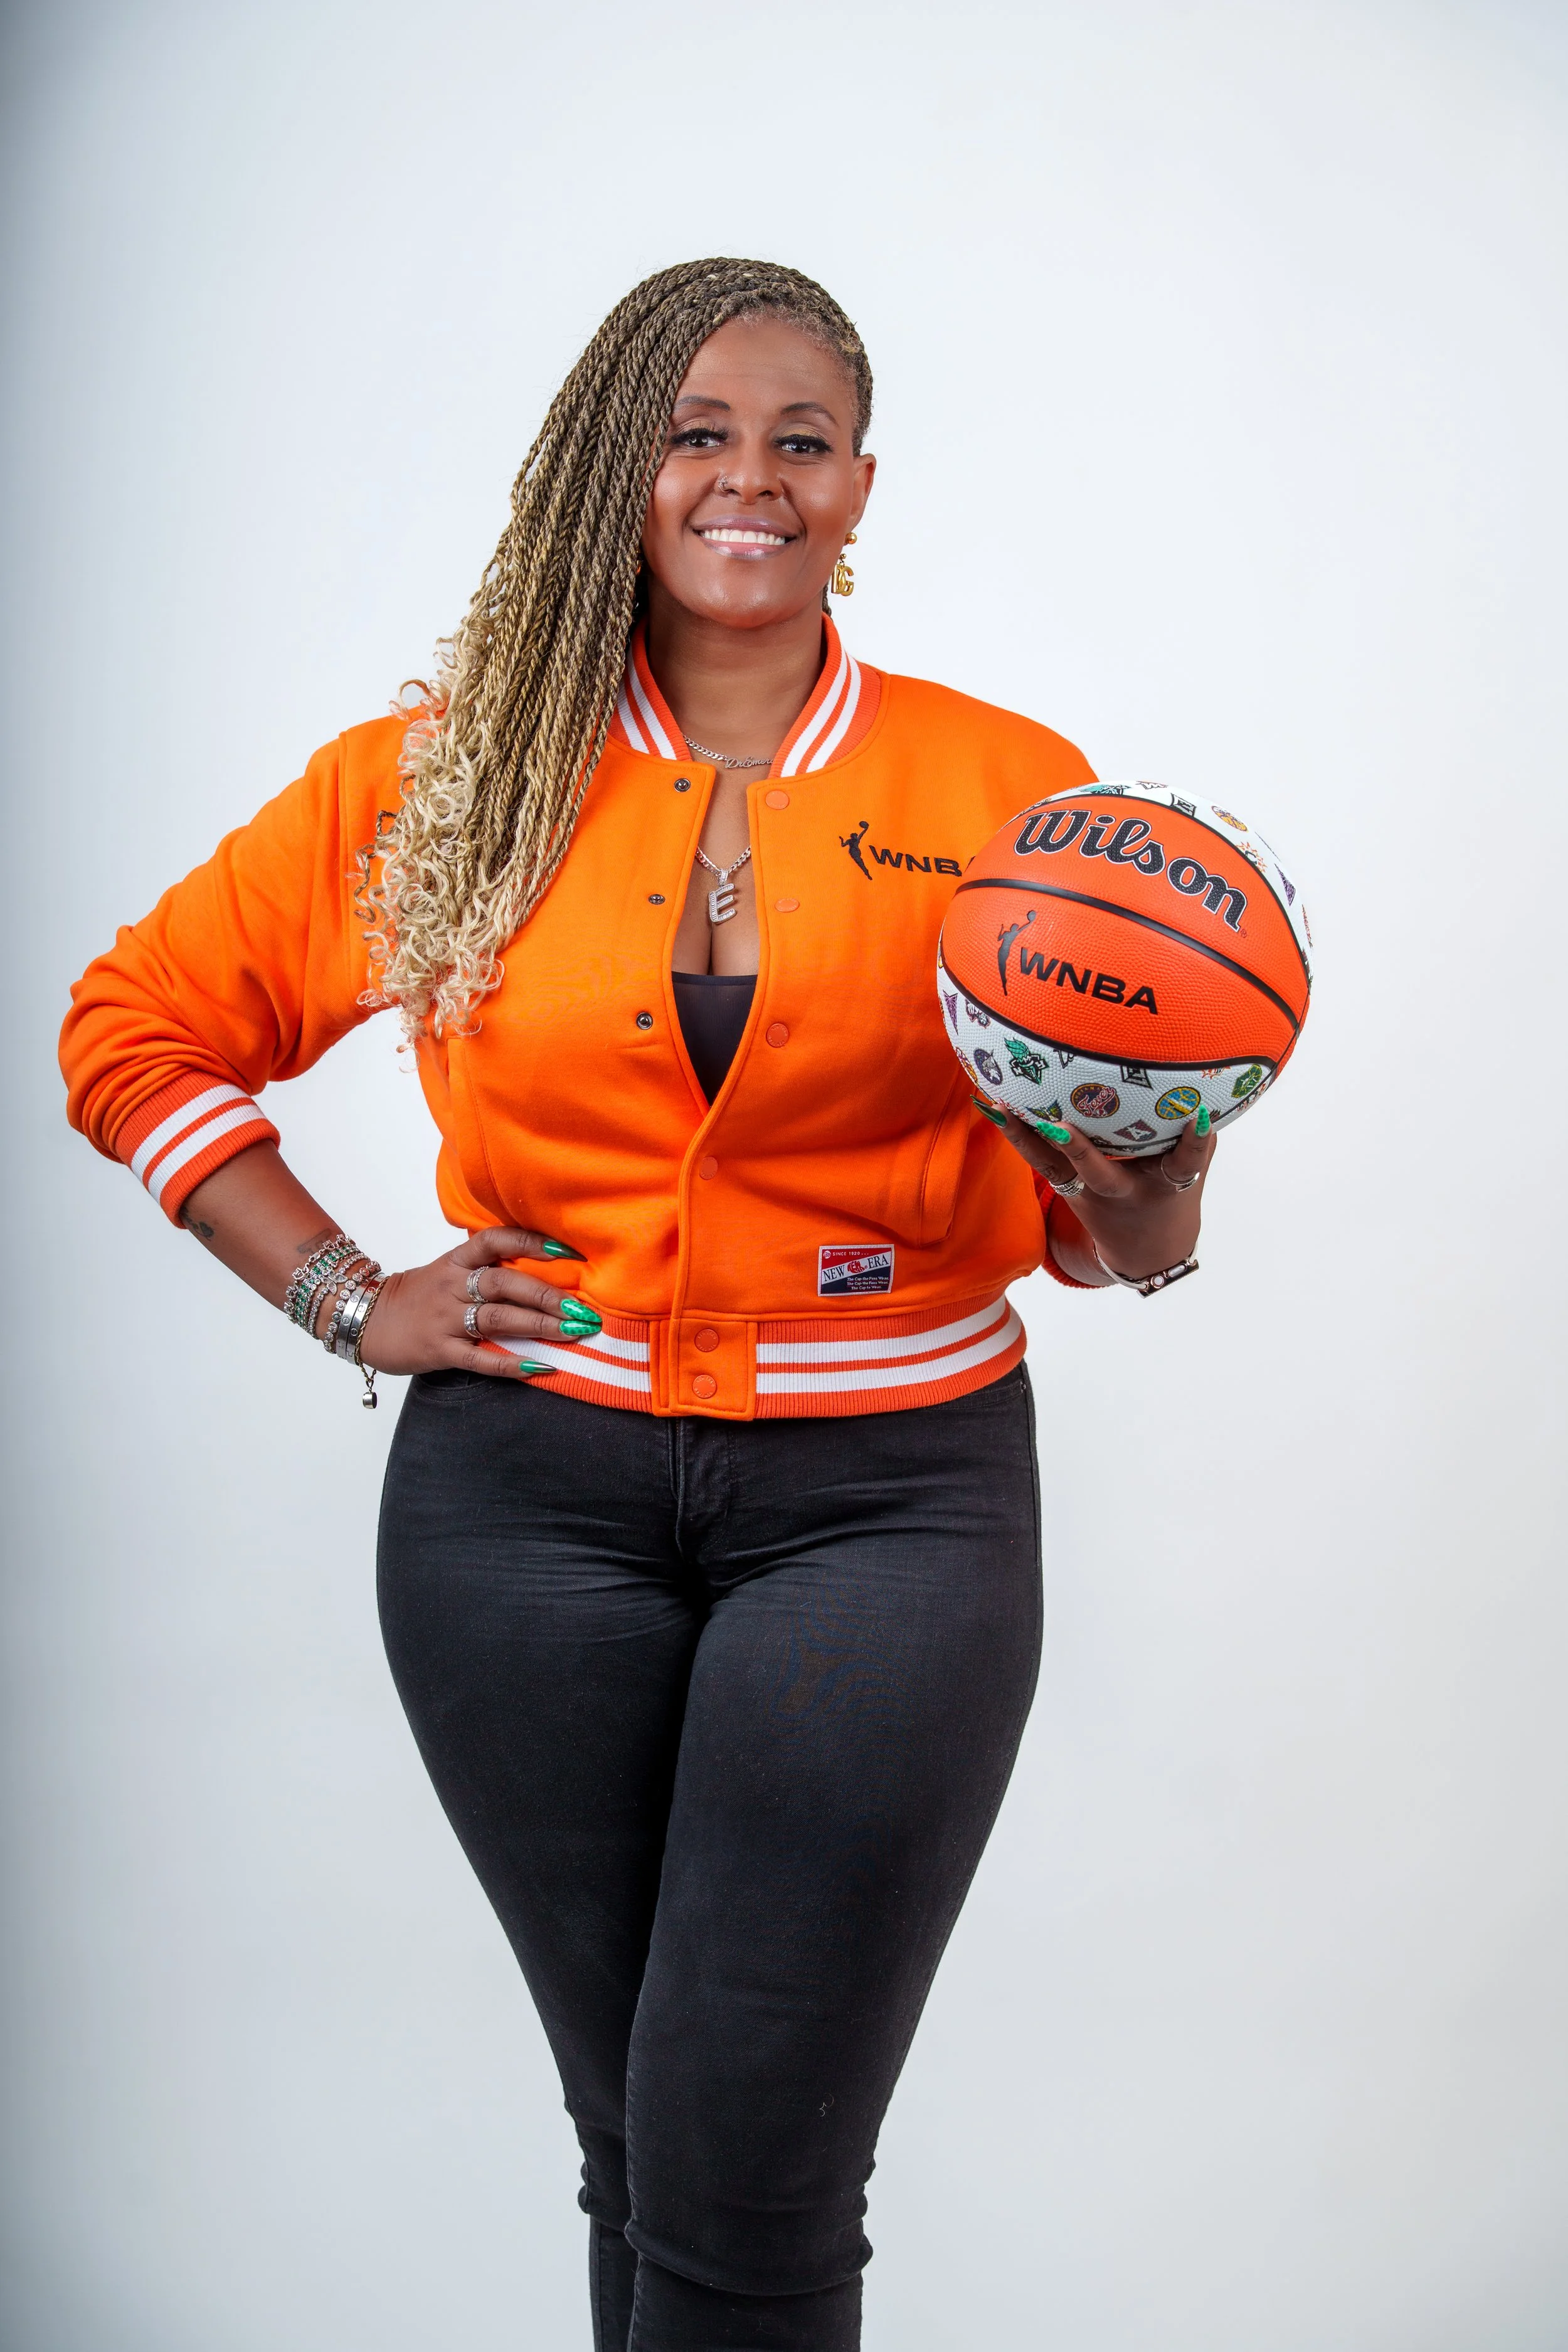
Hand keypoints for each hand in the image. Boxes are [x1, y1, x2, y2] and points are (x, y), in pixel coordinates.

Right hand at [358, 1226, 598, 1376]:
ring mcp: (445, 1319)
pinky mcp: (439, 1351)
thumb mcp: (446, 1270)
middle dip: (548, 1296)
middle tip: (583, 1309)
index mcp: (455, 1261)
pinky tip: (542, 1367)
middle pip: (504, 1283)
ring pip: (497, 1319)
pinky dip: (512, 1364)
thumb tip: (540, 1269)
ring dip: (539, 1325)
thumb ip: (483, 1267)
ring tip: (574, 1333)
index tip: (570, 1253)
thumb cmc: (417, 1296)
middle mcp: (452, 1286)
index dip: (532, 1243)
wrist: (363, 1320)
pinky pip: (480, 1359)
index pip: (496, 1241)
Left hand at [994, 1108, 1215, 1284]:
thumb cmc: (1172, 1194)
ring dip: (1028, 1138)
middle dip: (1081, 1150)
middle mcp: (1123, 1192)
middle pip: (1102, 1175)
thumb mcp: (1194, 1169)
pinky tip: (993, 1106)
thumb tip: (1205, 1085)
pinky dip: (1019, 1134)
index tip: (1197, 1116)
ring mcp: (1089, 1192)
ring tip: (1002, 1105)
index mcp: (1166, 1184)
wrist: (1146, 1251)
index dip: (1195, 1141)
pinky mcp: (1066, 1187)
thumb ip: (1199, 1134)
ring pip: (1055, 1168)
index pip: (1186, 1162)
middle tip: (1060, 1125)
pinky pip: (1040, 1160)